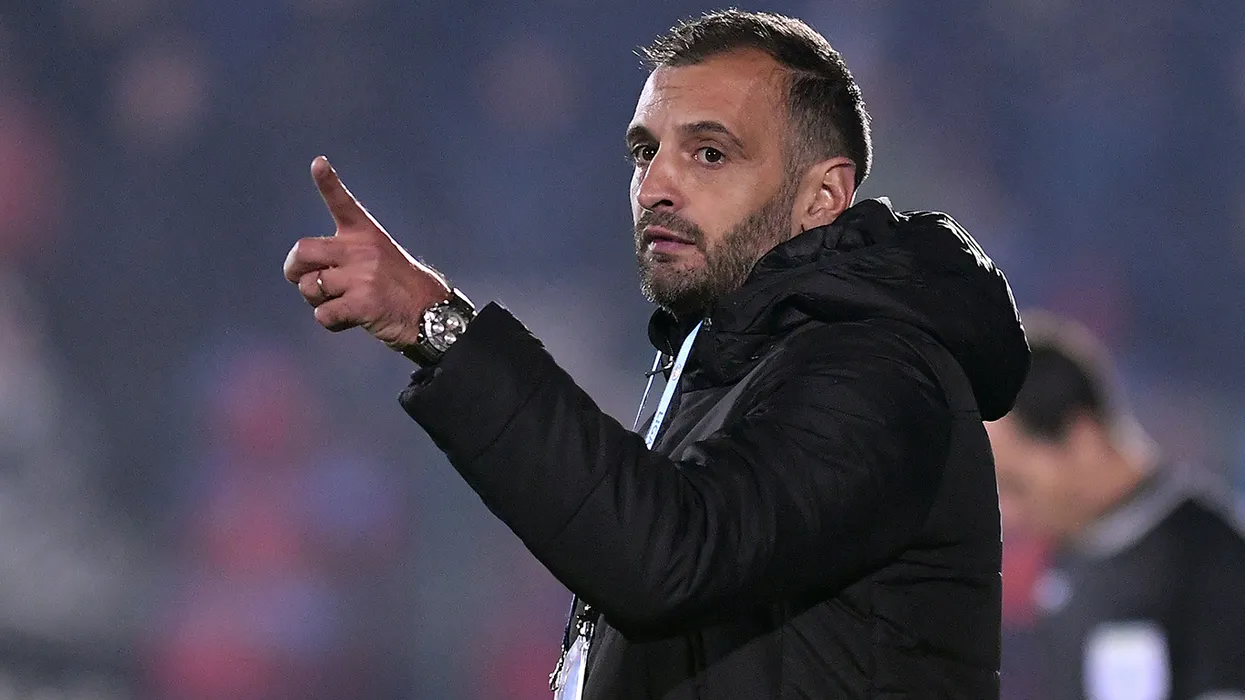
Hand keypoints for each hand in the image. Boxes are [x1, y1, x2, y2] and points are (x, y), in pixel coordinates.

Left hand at [284, 156, 450, 353]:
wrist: (429, 311)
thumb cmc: (397, 286)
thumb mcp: (377, 257)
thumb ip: (343, 256)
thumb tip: (304, 274)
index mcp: (365, 234)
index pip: (343, 204)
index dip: (328, 182)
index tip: (318, 163)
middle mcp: (362, 251)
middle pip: (303, 251)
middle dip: (294, 269)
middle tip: (302, 280)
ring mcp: (363, 276)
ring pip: (310, 287)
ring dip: (317, 300)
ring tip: (341, 302)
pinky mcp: (363, 303)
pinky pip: (323, 314)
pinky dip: (331, 321)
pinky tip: (350, 318)